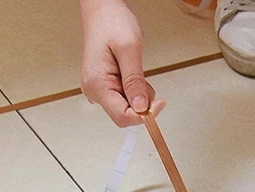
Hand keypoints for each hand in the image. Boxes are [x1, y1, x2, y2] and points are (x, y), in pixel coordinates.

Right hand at [80, 0, 165, 126]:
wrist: (102, 10)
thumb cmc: (112, 22)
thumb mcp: (130, 49)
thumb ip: (135, 81)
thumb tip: (141, 107)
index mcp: (97, 84)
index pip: (122, 117)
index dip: (143, 116)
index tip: (160, 104)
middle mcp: (94, 91)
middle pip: (124, 114)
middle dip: (141, 102)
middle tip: (144, 78)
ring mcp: (98, 90)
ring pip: (126, 107)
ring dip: (138, 94)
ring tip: (134, 69)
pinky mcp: (104, 87)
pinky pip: (124, 98)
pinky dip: (134, 90)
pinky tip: (130, 72)